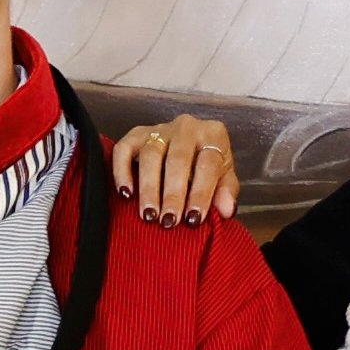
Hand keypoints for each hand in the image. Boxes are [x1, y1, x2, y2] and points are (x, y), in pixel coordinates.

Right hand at [110, 114, 239, 224]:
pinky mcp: (136, 134)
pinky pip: (124, 149)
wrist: (190, 148)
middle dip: (173, 193)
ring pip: (151, 154)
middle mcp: (186, 127)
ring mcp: (160, 129)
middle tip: (168, 221)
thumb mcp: (223, 178)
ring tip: (149, 214)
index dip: (201, 193)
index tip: (192, 219)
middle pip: (178, 159)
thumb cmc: (206, 167)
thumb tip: (226, 210)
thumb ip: (226, 192)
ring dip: (149, 187)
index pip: (208, 164)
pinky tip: (126, 194)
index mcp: (213, 135)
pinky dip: (122, 171)